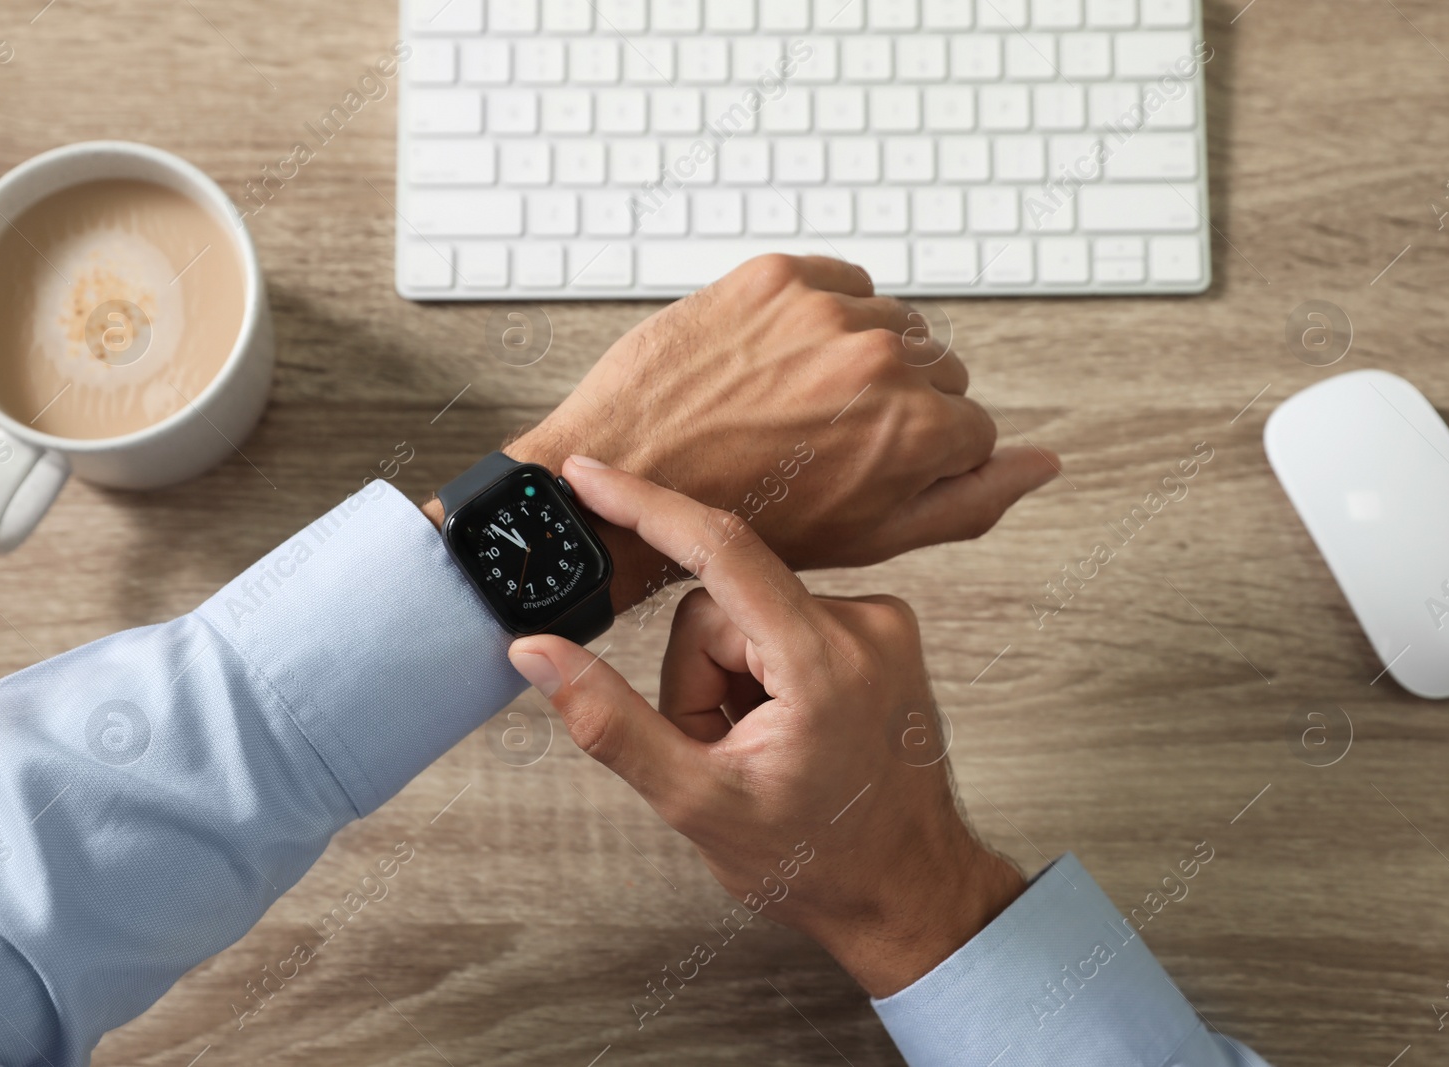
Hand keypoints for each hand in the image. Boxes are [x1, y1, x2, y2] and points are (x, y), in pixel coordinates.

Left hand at [491, 255, 1060, 611]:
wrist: (632, 477)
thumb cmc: (747, 519)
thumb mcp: (874, 536)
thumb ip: (972, 500)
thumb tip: (1045, 463)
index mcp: (917, 426)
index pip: (972, 425)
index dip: (923, 456)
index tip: (870, 470)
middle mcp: (882, 357)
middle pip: (937, 370)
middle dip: (897, 405)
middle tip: (829, 442)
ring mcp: (825, 309)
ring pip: (891, 323)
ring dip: (861, 358)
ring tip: (800, 404)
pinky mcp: (774, 275)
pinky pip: (840, 281)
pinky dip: (824, 315)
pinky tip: (783, 362)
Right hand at [508, 459, 1026, 997]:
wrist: (909, 891)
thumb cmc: (819, 860)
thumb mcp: (697, 803)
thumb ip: (610, 722)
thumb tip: (538, 653)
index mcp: (823, 662)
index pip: (720, 550)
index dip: (645, 505)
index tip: (589, 474)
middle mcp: (865, 624)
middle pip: (718, 606)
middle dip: (695, 677)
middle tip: (719, 750)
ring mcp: (881, 625)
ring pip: (746, 615)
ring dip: (729, 679)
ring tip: (758, 747)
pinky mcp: (882, 631)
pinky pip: (783, 621)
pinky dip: (763, 672)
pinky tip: (785, 728)